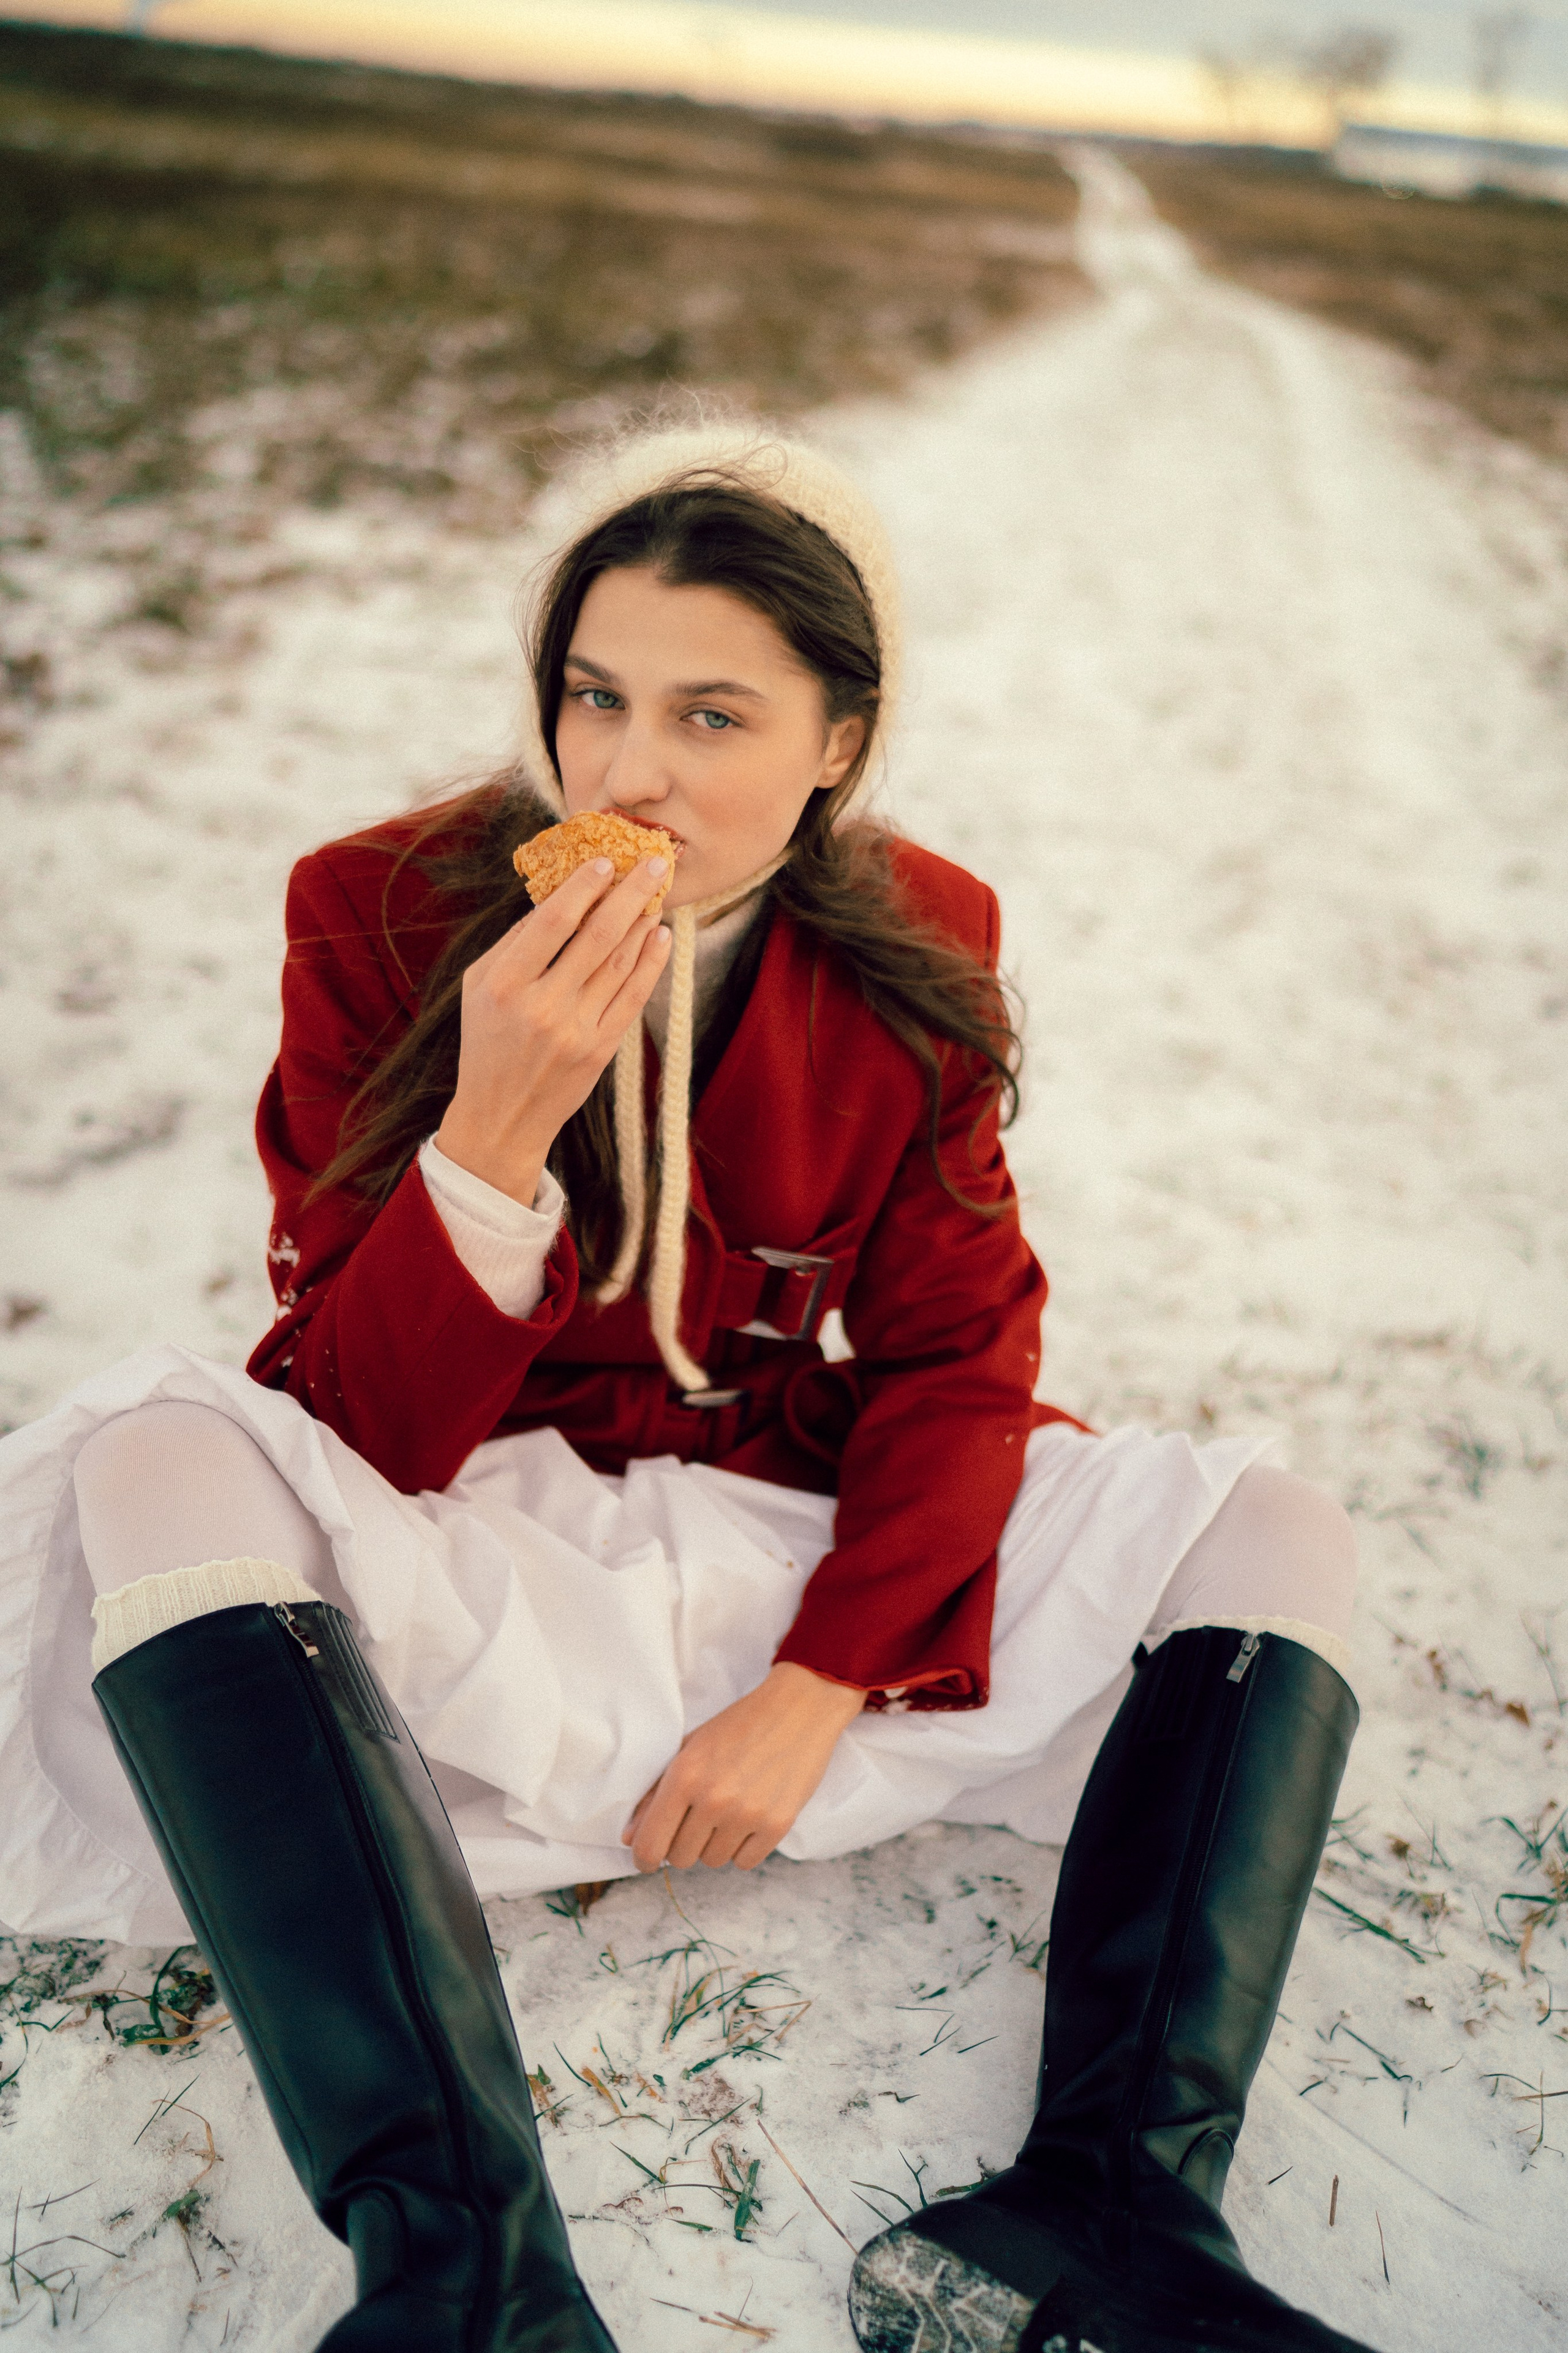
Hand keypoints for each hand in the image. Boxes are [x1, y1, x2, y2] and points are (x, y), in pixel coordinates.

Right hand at [434, 854, 669, 1203]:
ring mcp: (574, 1030)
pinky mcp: (600, 1051)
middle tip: (655, 863)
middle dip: (630, 893)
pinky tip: (662, 937)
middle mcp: (541, 1006)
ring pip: (619, 964)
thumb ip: (512, 943)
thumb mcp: (477, 986)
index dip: (583, 887)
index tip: (605, 860)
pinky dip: (650, 963)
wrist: (501, 1117)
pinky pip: (632, 997)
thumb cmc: (486, 1041)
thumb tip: (556, 896)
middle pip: (596, 936)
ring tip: (658, 893)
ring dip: (643, 922)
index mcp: (504, 984)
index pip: (552, 923)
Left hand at [624, 1663, 866, 1872]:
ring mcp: (746, 1815)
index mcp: (684, 1776)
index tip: (648, 1859)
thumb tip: (630, 1838)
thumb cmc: (738, 1725)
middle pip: (681, 1858)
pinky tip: (749, 1819)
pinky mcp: (777, 1825)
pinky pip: (745, 1862)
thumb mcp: (689, 1748)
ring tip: (728, 1811)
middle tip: (698, 1818)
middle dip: (683, 1844)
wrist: (798, 1709)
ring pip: (713, 1861)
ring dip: (715, 1844)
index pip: (650, 1844)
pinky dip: (743, 1847)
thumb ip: (654, 1793)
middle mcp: (713, 1799)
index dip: (644, 1858)